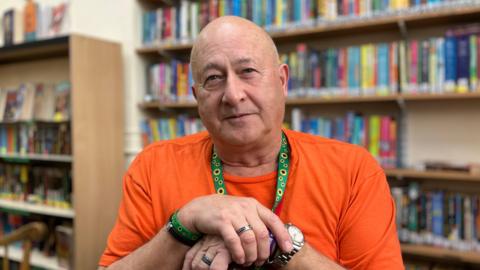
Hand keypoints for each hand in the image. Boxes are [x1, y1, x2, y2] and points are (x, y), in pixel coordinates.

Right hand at [177, 194, 291, 265]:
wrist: (200, 207)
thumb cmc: (225, 212)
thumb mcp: (242, 210)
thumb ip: (256, 219)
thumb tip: (274, 236)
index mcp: (253, 205)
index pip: (273, 220)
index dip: (282, 235)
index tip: (288, 249)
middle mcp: (245, 207)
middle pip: (262, 233)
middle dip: (264, 251)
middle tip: (261, 262)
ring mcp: (233, 214)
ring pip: (249, 238)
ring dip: (251, 254)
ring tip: (249, 262)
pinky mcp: (221, 221)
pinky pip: (234, 241)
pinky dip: (239, 253)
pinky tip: (239, 259)